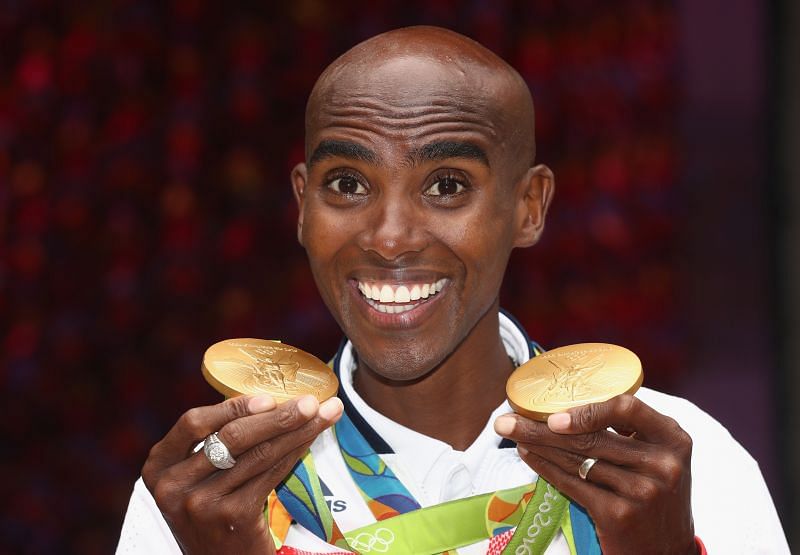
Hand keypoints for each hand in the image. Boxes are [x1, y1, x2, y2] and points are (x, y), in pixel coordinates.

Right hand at [142, 394, 342, 553]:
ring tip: (326, 413)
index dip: (233, 406)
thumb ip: (213, 443)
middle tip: (312, 400)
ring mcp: (202, 504)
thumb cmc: (212, 512)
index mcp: (160, 466)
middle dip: (278, 415)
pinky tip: (312, 440)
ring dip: (298, 430)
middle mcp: (174, 486)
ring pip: (259, 454)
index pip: (193, 423)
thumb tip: (266, 398)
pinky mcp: (233, 517)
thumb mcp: (196, 480)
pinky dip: (296, 452)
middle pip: (233, 437)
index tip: (270, 396)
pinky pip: (272, 474)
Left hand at [495, 394, 695, 554]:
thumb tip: (570, 404)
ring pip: (576, 460)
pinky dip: (546, 468)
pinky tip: (528, 456)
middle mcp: (661, 465)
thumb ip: (631, 430)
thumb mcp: (659, 457)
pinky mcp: (619, 515)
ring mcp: (641, 491)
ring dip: (537, 445)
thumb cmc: (656, 494)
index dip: (588, 410)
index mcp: (673, 440)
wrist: (667, 550)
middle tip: (507, 419)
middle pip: (591, 437)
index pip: (627, 409)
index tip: (553, 414)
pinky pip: (572, 484)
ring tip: (512, 434)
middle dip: (540, 427)